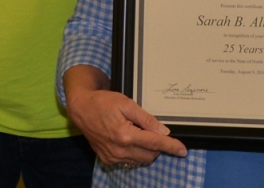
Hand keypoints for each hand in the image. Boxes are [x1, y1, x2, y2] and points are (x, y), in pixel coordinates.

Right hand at [64, 67, 186, 167]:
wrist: (81, 109)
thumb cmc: (103, 102)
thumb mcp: (126, 103)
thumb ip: (146, 118)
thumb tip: (163, 131)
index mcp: (125, 135)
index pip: (155, 143)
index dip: (171, 146)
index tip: (182, 150)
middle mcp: (119, 150)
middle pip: (150, 155)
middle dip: (156, 146)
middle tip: (149, 130)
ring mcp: (112, 157)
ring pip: (140, 160)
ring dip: (145, 150)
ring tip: (135, 132)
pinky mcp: (107, 160)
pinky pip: (128, 161)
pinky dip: (133, 152)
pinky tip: (127, 139)